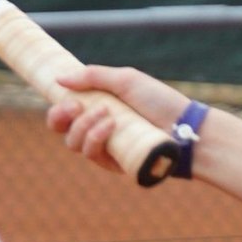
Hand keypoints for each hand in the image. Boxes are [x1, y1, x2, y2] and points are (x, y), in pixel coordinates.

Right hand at [46, 65, 191, 172]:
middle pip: (61, 130)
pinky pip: (91, 154)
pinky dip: (95, 138)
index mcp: (97, 108)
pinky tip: (110, 126)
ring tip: (107, 113)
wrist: (183, 126)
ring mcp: (105, 148)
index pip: (65, 113)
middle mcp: (97, 129)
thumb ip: (93, 77)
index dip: (57, 108)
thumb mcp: (126, 80)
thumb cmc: (158, 100)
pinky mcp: (113, 163)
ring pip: (73, 143)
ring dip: (83, 126)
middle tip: (75, 106)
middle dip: (60, 117)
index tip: (63, 96)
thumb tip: (58, 79)